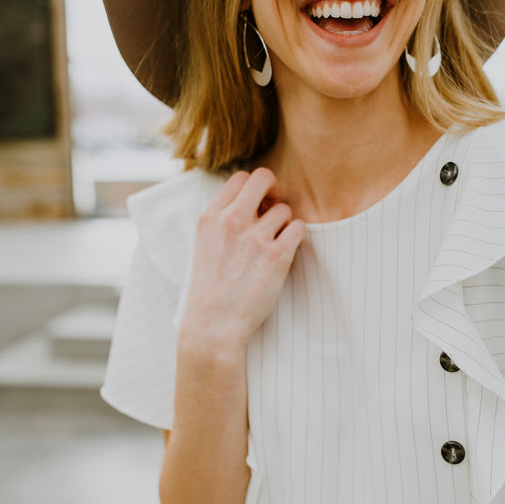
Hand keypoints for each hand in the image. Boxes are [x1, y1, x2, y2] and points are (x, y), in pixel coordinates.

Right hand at [181, 168, 305, 350]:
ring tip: (274, 245)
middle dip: (274, 191)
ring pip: (285, 209)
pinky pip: (299, 228)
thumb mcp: (205, 244)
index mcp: (211, 217)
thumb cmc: (211, 288)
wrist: (214, 325)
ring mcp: (255, 238)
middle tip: (274, 211)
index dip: (254, 188)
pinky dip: (296, 238)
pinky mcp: (276, 257)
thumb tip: (255, 201)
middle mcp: (232, 221)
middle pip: (264, 178)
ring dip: (285, 224)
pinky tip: (285, 252)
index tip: (257, 205)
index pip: (240, 178)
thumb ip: (224, 219)